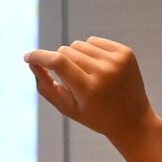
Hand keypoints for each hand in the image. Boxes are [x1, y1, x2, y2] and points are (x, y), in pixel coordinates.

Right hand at [26, 38, 157, 151]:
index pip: (58, 62)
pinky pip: (94, 41)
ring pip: (79, 44)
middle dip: (61, 62)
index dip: (40, 57)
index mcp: (88, 90)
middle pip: (66, 51)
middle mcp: (104, 73)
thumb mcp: (66, 107)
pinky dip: (89, 51)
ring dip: (75, 56)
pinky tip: (98, 68)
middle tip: (71, 81)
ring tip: (86, 75)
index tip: (28, 57)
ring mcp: (118, 61)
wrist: (132, 120)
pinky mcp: (126, 53)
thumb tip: (32, 62)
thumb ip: (45, 86)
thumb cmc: (94, 116)